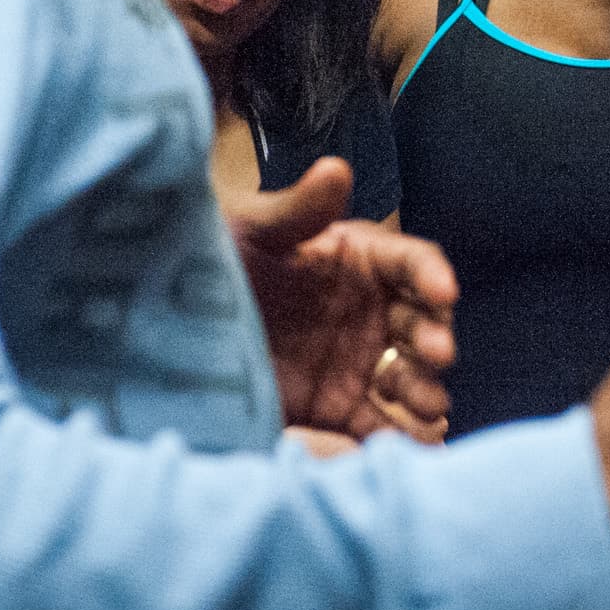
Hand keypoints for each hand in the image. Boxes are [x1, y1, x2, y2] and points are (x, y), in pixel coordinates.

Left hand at [227, 159, 457, 444]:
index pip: (411, 263)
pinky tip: (417, 441)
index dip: (432, 275)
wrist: (166, 332)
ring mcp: (356, 362)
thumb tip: (336, 168)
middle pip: (420, 322)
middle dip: (436, 337)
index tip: (444, 291)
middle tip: (438, 354)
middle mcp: (368, 310)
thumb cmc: (212, 263)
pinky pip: (378, 423)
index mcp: (358, 259)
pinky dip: (402, 433)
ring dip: (426, 388)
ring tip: (429, 407)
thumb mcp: (250, 230)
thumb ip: (297, 208)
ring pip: (409, 375)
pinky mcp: (337, 408)